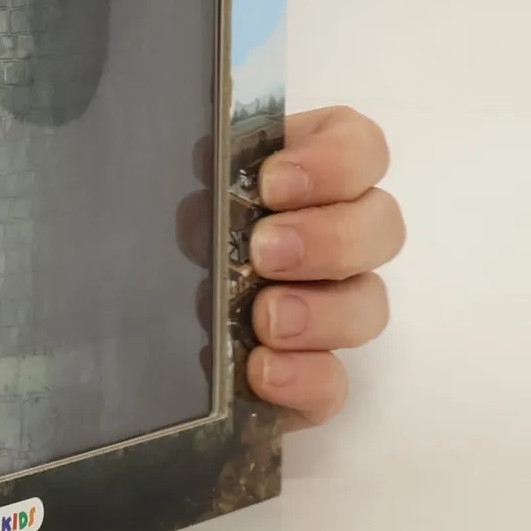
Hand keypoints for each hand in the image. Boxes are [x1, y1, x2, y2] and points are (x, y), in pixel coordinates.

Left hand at [177, 107, 402, 429]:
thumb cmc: (184, 228)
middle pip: (381, 226)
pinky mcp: (316, 372)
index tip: (273, 183)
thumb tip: (207, 176)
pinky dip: (305, 377)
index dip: (333, 163)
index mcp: (313, 173)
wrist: (148, 316)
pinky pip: (336, 382)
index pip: (361, 148)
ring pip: (370, 305)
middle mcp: (340, 234)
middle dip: (328, 238)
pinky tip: (264, 370)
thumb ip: (206, 176)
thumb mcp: (189, 190)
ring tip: (265, 319)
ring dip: (322, 311)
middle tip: (266, 252)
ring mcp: (336, 305)